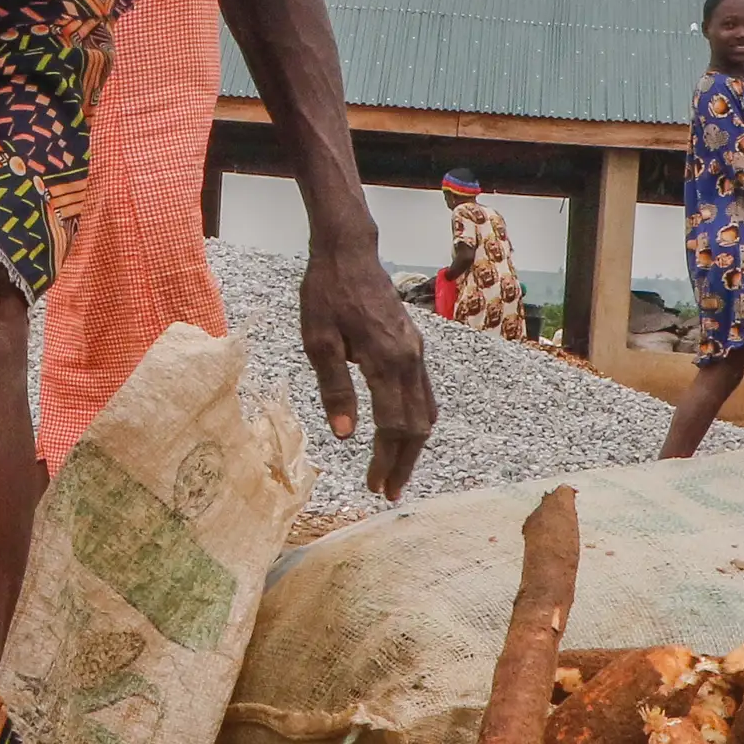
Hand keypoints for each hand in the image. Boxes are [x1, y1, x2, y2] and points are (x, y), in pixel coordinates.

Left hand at [300, 228, 437, 498]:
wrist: (349, 252)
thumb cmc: (326, 293)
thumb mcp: (318, 341)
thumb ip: (334, 388)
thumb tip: (345, 436)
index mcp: (385, 360)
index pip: (393, 426)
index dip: (385, 460)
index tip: (374, 486)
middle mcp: (409, 359)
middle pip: (417, 426)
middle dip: (404, 462)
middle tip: (389, 491)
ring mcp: (415, 352)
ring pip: (426, 411)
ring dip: (413, 445)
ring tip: (397, 471)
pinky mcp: (413, 345)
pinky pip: (424, 393)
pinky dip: (417, 420)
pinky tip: (404, 432)